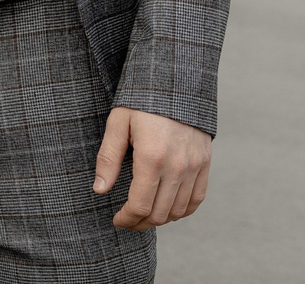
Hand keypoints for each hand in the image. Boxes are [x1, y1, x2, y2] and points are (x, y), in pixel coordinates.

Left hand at [94, 106, 211, 229]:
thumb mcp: (118, 123)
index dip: (126, 219)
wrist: (176, 81)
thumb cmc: (142, 100)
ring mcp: (194, 166)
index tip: (117, 220)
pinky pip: (197, 199)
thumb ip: (108, 158)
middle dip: (140, 223)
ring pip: (178, 210)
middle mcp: (177, 166)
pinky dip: (182, 210)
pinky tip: (167, 209)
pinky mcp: (205, 163)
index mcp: (152, 157)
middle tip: (127, 220)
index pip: (140, 205)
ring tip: (144, 216)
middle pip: (159, 213)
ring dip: (160, 219)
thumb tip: (99, 190)